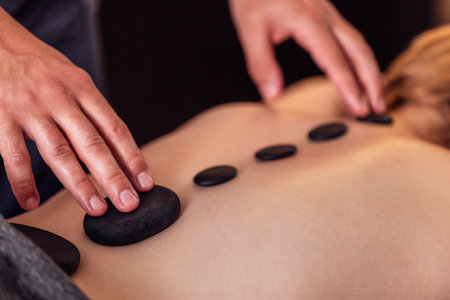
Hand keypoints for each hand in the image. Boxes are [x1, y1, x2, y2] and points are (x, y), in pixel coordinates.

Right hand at [0, 8, 153, 215]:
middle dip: (114, 177)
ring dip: (79, 185)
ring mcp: (31, 109)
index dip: (133, 157)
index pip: (115, 128)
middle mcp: (60, 98)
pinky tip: (31, 202)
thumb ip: (91, 109)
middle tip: (128, 203)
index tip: (145, 182)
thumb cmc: (40, 65)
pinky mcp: (2, 117)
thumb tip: (116, 145)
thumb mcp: (73, 78)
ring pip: (60, 153)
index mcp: (83, 88)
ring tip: (95, 208)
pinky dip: (23, 182)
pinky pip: (15, 155)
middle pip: (93, 145)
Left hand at [229, 0, 384, 115]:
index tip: (359, 109)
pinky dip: (360, 59)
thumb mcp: (249, 28)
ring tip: (375, 95)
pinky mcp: (325, 14)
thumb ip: (261, 64)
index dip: (349, 87)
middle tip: (378, 109)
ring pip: (359, 44)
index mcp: (309, 22)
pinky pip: (351, 38)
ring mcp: (328, 14)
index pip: (336, 61)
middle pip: (360, 51)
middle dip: (373, 81)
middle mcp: (325, 17)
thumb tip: (272, 95)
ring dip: (370, 71)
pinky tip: (358, 71)